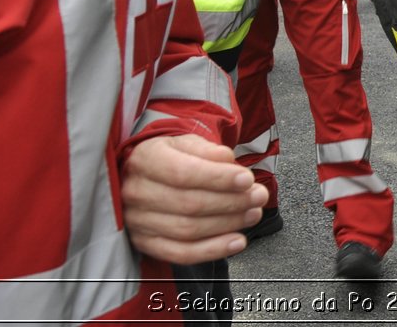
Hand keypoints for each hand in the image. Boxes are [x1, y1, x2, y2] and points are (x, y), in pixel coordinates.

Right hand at [120, 133, 267, 263]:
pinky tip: (237, 241)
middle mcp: (136, 192)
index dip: (218, 179)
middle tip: (259, 197)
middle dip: (231, 202)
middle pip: (189, 204)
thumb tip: (227, 160)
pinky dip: (212, 250)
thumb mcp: (188, 142)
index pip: (183, 173)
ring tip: (253, 213)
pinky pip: (181, 253)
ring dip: (228, 224)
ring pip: (188, 230)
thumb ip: (208, 150)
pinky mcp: (146, 243)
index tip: (247, 179)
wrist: (147, 175)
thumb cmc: (174, 156)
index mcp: (145, 160)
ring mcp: (138, 222)